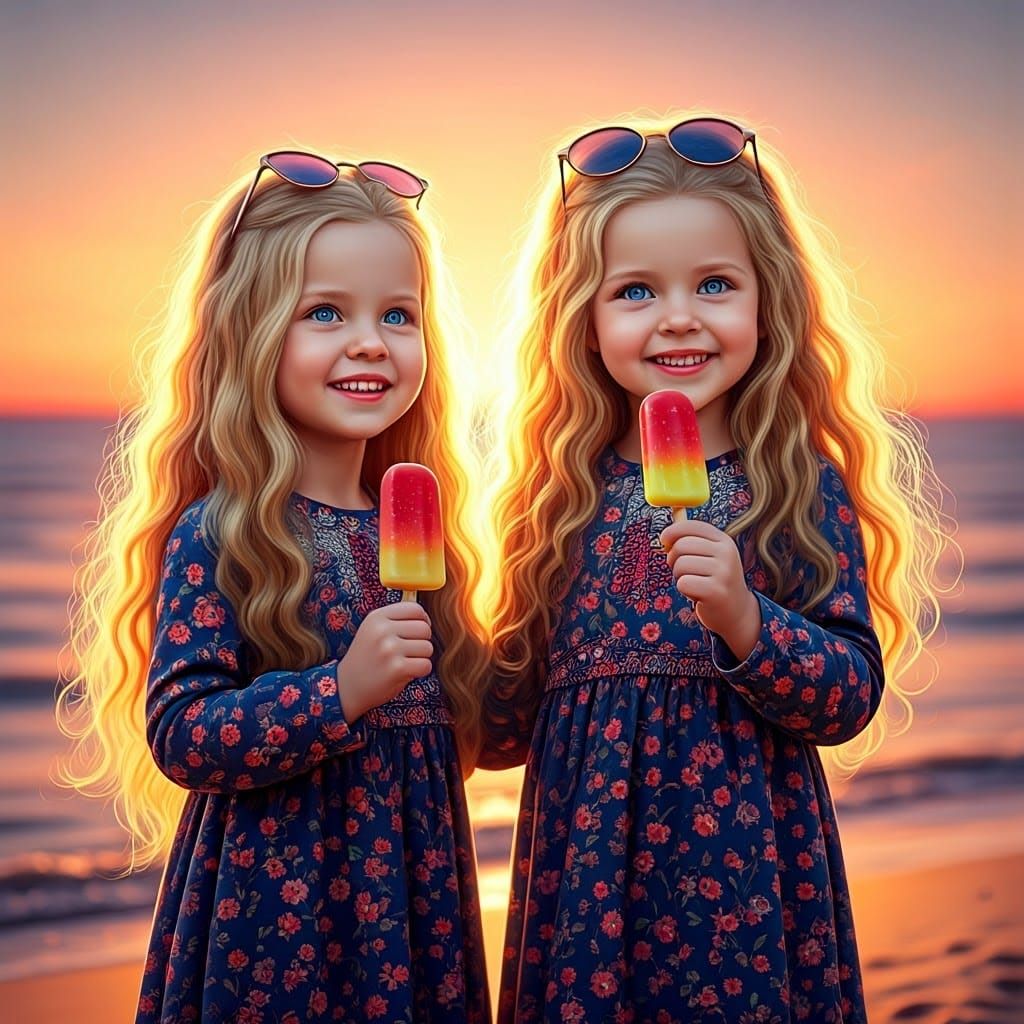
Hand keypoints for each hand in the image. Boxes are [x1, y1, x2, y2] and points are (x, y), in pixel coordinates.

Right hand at [335, 603, 433, 720]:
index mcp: (377, 617)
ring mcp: (389, 649)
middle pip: (425, 628)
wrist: (347, 686)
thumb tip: (426, 620)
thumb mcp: (374, 630)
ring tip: (404, 662)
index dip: (422, 621)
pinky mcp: (397, 668)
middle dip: (422, 641)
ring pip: (428, 647)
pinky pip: (426, 665)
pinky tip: (406, 673)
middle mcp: (382, 630)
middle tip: (407, 652)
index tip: (415, 633)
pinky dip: (421, 671)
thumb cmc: (367, 657)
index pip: (415, 609)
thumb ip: (396, 620)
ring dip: (421, 657)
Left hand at [660, 514, 760, 660]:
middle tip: (685, 572)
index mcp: (724, 541)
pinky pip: (683, 583)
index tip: (665, 541)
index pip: (692, 526)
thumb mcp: (709, 556)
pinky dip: (684, 590)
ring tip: (695, 583)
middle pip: (681, 545)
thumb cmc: (715, 581)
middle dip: (674, 559)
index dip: (672, 532)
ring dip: (680, 576)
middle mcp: (726, 553)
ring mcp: (724, 572)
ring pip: (680, 565)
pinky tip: (698, 594)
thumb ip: (690, 542)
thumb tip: (664, 537)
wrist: (736, 612)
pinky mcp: (716, 591)